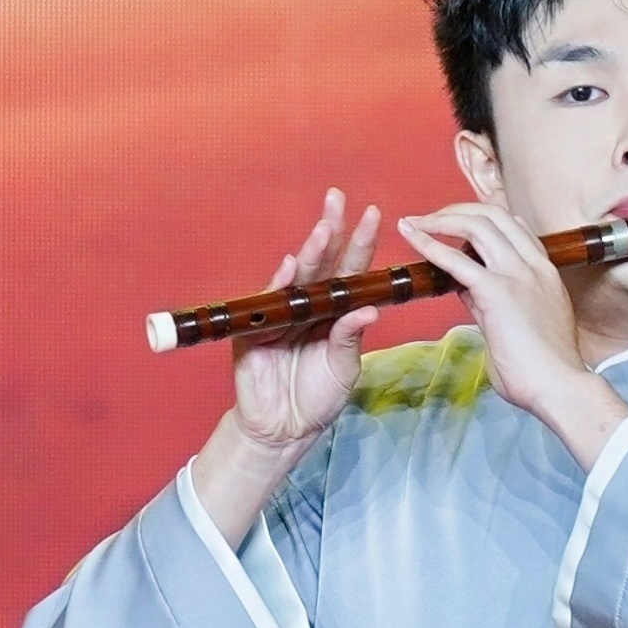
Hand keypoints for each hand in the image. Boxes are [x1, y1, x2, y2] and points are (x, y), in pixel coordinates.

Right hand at [188, 189, 383, 545]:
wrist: (286, 429)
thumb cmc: (318, 396)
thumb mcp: (344, 367)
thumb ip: (350, 337)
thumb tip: (368, 309)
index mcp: (333, 310)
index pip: (349, 270)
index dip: (360, 242)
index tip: (373, 213)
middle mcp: (308, 304)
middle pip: (321, 261)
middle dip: (330, 229)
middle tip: (338, 198)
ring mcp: (280, 313)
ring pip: (297, 276)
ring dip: (310, 251)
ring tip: (324, 229)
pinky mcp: (255, 330)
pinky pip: (267, 303)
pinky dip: (278, 284)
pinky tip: (289, 266)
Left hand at [395, 201, 627, 465]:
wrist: (560, 386)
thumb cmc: (543, 368)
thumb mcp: (521, 323)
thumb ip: (496, 301)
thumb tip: (469, 291)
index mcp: (544, 271)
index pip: (513, 226)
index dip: (482, 219)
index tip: (457, 223)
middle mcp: (533, 265)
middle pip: (493, 214)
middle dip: (457, 210)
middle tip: (429, 218)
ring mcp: (517, 274)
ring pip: (477, 224)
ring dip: (441, 218)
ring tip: (414, 223)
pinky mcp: (497, 291)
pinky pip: (456, 259)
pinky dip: (429, 244)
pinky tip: (411, 237)